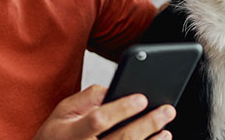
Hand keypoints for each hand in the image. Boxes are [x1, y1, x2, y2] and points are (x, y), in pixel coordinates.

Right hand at [33, 85, 174, 139]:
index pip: (100, 120)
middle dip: (147, 123)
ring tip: (166, 129)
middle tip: (167, 110)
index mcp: (71, 133)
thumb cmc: (58, 134)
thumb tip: (115, 89)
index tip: (142, 98)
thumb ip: (87, 98)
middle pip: (122, 139)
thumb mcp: (63, 111)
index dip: (122, 109)